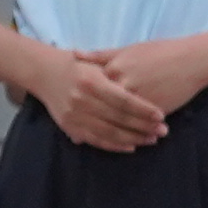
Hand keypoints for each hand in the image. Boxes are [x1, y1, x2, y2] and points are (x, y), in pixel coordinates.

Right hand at [40, 48, 170, 153]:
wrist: (44, 71)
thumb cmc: (77, 65)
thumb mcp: (96, 62)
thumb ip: (117, 74)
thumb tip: (141, 88)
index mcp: (92, 80)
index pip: (123, 100)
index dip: (143, 110)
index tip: (160, 116)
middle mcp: (82, 99)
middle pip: (118, 118)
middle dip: (143, 127)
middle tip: (163, 131)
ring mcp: (75, 115)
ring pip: (109, 132)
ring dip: (133, 138)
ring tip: (152, 140)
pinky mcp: (70, 126)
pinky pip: (96, 140)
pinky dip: (115, 145)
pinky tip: (131, 146)